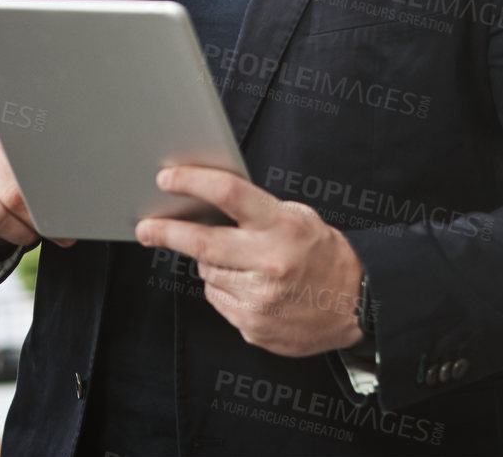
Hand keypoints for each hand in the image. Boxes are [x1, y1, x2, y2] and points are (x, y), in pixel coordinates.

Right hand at [0, 133, 73, 254]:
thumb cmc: (25, 177)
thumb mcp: (40, 174)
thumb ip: (54, 190)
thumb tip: (72, 226)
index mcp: (13, 141)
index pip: (34, 173)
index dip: (49, 202)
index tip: (64, 220)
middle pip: (14, 197)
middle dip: (35, 222)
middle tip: (46, 230)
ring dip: (15, 235)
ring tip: (27, 236)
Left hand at [136, 166, 364, 357]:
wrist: (356, 305)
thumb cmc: (324, 255)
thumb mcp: (300, 218)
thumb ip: (258, 210)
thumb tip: (209, 201)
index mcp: (281, 226)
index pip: (228, 194)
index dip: (192, 182)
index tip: (167, 179)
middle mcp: (268, 261)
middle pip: (201, 242)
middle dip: (166, 232)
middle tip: (146, 227)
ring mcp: (259, 297)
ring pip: (207, 272)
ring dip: (210, 262)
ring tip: (240, 261)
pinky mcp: (252, 324)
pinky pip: (217, 298)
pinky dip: (223, 287)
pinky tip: (248, 285)